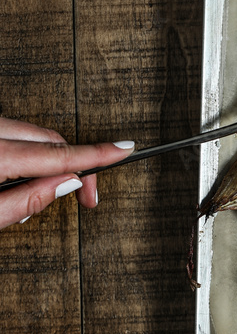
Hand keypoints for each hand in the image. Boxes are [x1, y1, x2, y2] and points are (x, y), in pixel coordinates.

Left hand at [0, 117, 136, 228]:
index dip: (96, 154)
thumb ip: (27, 200)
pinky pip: (15, 133)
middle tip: (86, 197)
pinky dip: (28, 151)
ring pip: (34, 134)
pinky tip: (24, 175)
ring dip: (49, 159)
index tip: (123, 150)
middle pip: (51, 141)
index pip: (59, 155)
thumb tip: (67, 184)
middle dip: (75, 164)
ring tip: (44, 191)